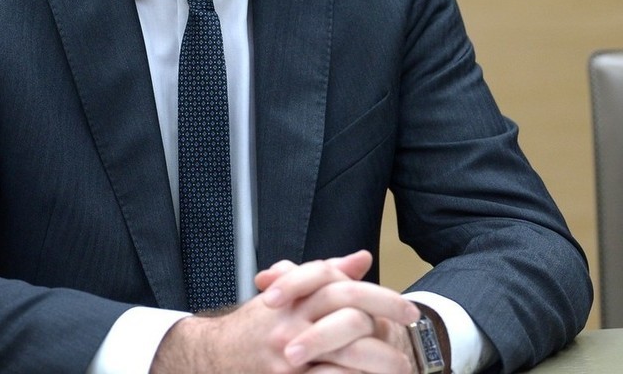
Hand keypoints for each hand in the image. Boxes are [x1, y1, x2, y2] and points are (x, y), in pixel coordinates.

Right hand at [151, 251, 420, 373]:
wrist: (213, 356)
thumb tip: (361, 258)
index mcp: (296, 297)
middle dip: (386, 334)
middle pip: (349, 320)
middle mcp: (292, 323)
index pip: (343, 288)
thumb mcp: (287, 294)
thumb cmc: (255, 327)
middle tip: (410, 347)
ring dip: (376, 366)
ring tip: (399, 370)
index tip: (409, 311)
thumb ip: (325, 275)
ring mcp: (289, 355)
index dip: (381, 297)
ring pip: (344, 358)